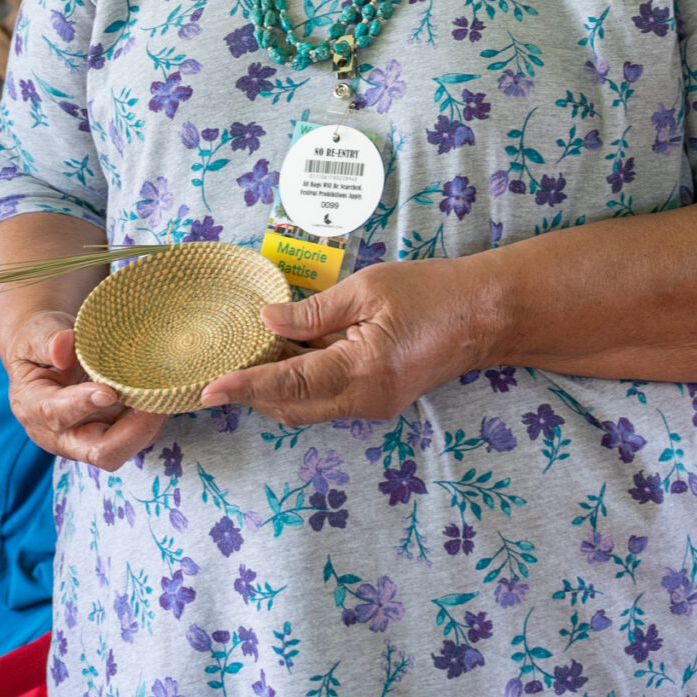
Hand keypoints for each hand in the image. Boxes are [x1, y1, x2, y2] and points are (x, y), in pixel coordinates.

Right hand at [0, 307, 165, 470]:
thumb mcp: (35, 333)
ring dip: (146, 428)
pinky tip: (160, 396)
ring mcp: (86, 440)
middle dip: (131, 433)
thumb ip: (48, 339)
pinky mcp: (108, 436)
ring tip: (163, 396)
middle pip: (98, 452)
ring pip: (123, 449)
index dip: (82, 405)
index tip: (109, 392)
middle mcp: (59, 435)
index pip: (56, 415)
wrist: (45, 355)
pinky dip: (150, 422)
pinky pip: (134, 439)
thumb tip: (63, 347)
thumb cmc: (38, 344)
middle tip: (155, 404)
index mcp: (32, 408)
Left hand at [200, 260, 495, 426]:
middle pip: (293, 407)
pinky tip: (294, 349)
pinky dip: (303, 381)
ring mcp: (373, 406)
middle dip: (255, 389)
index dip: (247, 386)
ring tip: (259, 348)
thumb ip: (314, 310)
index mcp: (362, 370)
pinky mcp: (378, 401)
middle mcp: (365, 400)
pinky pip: (327, 399)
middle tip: (228, 359)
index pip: (290, 385)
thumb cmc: (431, 293)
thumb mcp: (368, 289)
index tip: (211, 389)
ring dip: (279, 384)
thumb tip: (267, 319)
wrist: (485, 316)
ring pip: (308, 407)